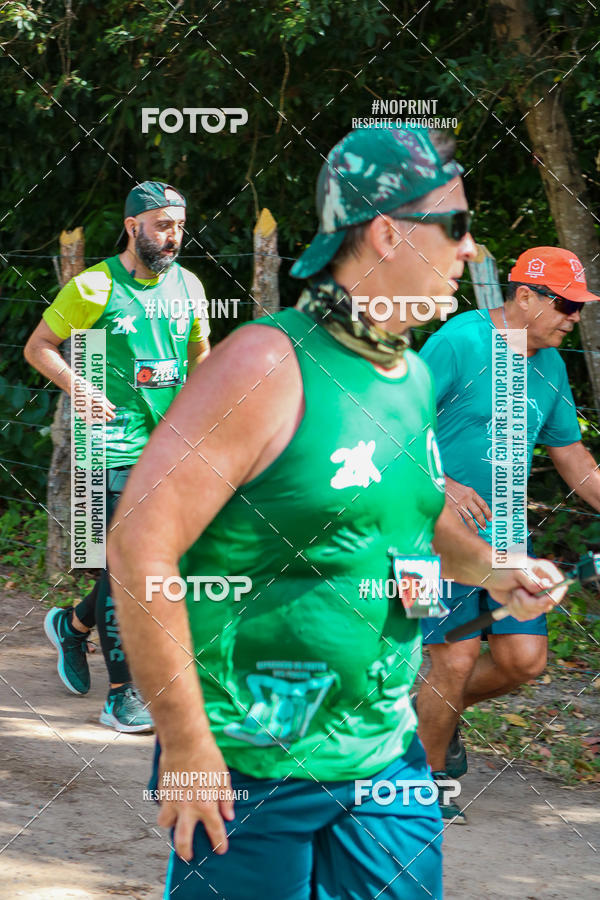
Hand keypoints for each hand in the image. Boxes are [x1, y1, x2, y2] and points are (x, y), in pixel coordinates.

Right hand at [71, 375, 115, 422]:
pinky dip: (89, 421)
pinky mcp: (78, 409)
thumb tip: (113, 408)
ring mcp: (83, 407)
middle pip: (100, 414)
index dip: (110, 414)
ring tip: (102, 420)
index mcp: (96, 399)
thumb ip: (106, 401)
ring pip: (93, 418)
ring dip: (99, 420)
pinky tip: (93, 422)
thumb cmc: (88, 388)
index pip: (105, 410)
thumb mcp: (99, 393)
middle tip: (109, 419)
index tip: (113, 416)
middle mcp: (90, 404)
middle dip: (106, 418)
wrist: (73, 385)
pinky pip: (84, 418)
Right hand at [156, 736, 234, 860]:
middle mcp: (188, 808)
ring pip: (166, 824)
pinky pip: (162, 806)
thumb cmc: (208, 756)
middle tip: (188, 856)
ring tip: (177, 824)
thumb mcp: (223, 777)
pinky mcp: (162, 792)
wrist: (185, 741)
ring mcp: (172, 800)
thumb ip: (226, 799)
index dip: (219, 843)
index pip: (215, 831)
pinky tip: (172, 803)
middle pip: (183, 841)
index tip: (220, 850)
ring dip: (171, 826)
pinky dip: (166, 808)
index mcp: (206, 804)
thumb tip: (229, 816)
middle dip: (185, 853)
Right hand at [444, 476, 490, 533]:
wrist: (439, 482)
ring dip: (473, 526)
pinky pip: (458, 519)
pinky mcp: (451, 508)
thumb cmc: (451, 485)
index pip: (483, 504)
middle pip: (477, 513)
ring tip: (476, 531)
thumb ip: (470, 497)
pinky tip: (464, 529)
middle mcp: (466, 498)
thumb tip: (478, 508)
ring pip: (469, 518)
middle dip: (481, 522)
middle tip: (484, 527)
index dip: (488, 512)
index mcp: (471, 492)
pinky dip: (462, 525)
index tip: (490, 519)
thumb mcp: (464, 488)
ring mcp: (458, 504)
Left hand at [486, 557, 567, 620]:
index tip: (543, 598)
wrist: (487, 574)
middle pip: (548, 604)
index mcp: (545, 571)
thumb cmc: (501, 566)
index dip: (554, 595)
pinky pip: (526, 616)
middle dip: (530, 602)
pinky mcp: (526, 606)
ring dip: (519, 606)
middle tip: (517, 592)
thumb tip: (546, 587)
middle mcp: (543, 585)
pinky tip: (510, 600)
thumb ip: (532, 581)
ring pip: (535, 612)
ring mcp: (535, 597)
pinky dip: (515, 610)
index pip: (560, 585)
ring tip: (512, 593)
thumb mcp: (517, 570)